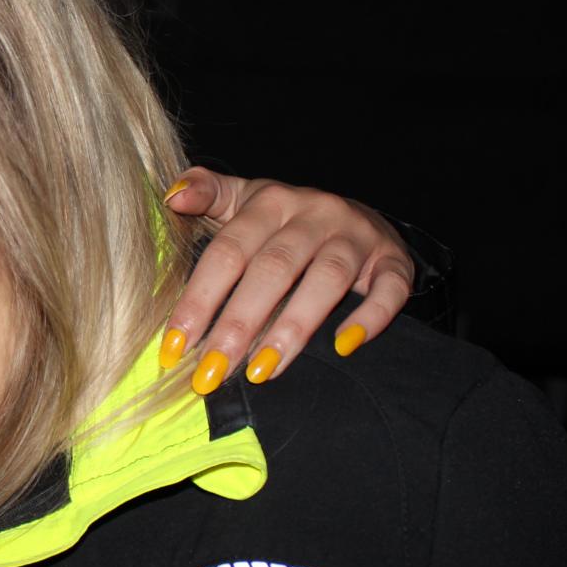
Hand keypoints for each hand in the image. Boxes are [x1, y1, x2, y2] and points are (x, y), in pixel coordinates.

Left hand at [160, 168, 413, 391]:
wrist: (358, 216)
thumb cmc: (284, 220)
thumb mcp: (242, 200)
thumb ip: (207, 194)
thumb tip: (173, 196)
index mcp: (271, 201)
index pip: (228, 250)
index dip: (199, 298)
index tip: (173, 347)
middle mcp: (315, 213)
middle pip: (273, 269)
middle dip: (237, 324)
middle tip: (211, 372)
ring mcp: (357, 236)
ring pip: (326, 280)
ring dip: (292, 328)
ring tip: (261, 372)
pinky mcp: (393, 260)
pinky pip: (389, 288)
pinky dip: (369, 317)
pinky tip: (344, 347)